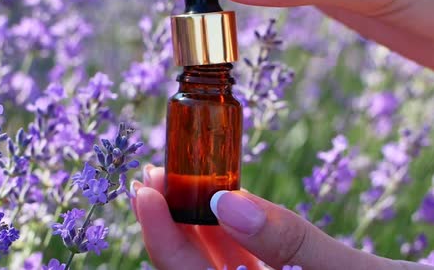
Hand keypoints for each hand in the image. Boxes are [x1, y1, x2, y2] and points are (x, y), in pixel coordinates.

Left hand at [130, 164, 433, 269]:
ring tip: (176, 172)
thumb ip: (289, 242)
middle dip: (169, 219)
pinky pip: (244, 253)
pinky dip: (229, 222)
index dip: (161, 236)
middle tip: (154, 172)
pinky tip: (219, 192)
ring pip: (215, 257)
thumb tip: (226, 202)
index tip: (145, 189)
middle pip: (193, 265)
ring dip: (194, 216)